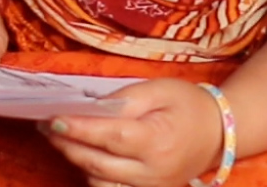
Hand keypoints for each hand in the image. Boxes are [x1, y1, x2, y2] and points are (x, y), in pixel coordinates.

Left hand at [42, 79, 224, 186]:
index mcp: (158, 141)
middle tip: (47, 126)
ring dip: (78, 160)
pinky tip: (84, 154)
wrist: (220, 133)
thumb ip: (125, 98)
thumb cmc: (189, 105)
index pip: (110, 137)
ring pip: (101, 182)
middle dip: (68, 145)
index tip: (53, 120)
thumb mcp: (159, 89)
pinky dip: (94, 174)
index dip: (79, 130)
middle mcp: (153, 172)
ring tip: (61, 138)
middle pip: (99, 164)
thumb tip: (90, 107)